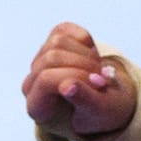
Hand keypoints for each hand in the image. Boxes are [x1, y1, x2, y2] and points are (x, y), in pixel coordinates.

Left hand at [22, 23, 136, 139]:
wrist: (108, 100)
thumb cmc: (103, 111)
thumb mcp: (100, 111)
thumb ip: (84, 100)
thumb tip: (67, 86)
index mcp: (37, 107)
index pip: (46, 79)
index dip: (74, 75)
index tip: (99, 83)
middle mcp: (32, 83)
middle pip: (52, 57)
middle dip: (84, 64)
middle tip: (102, 77)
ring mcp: (39, 61)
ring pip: (57, 40)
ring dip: (86, 53)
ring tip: (98, 69)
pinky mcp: (50, 43)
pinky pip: (65, 29)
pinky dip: (85, 40)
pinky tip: (92, 56)